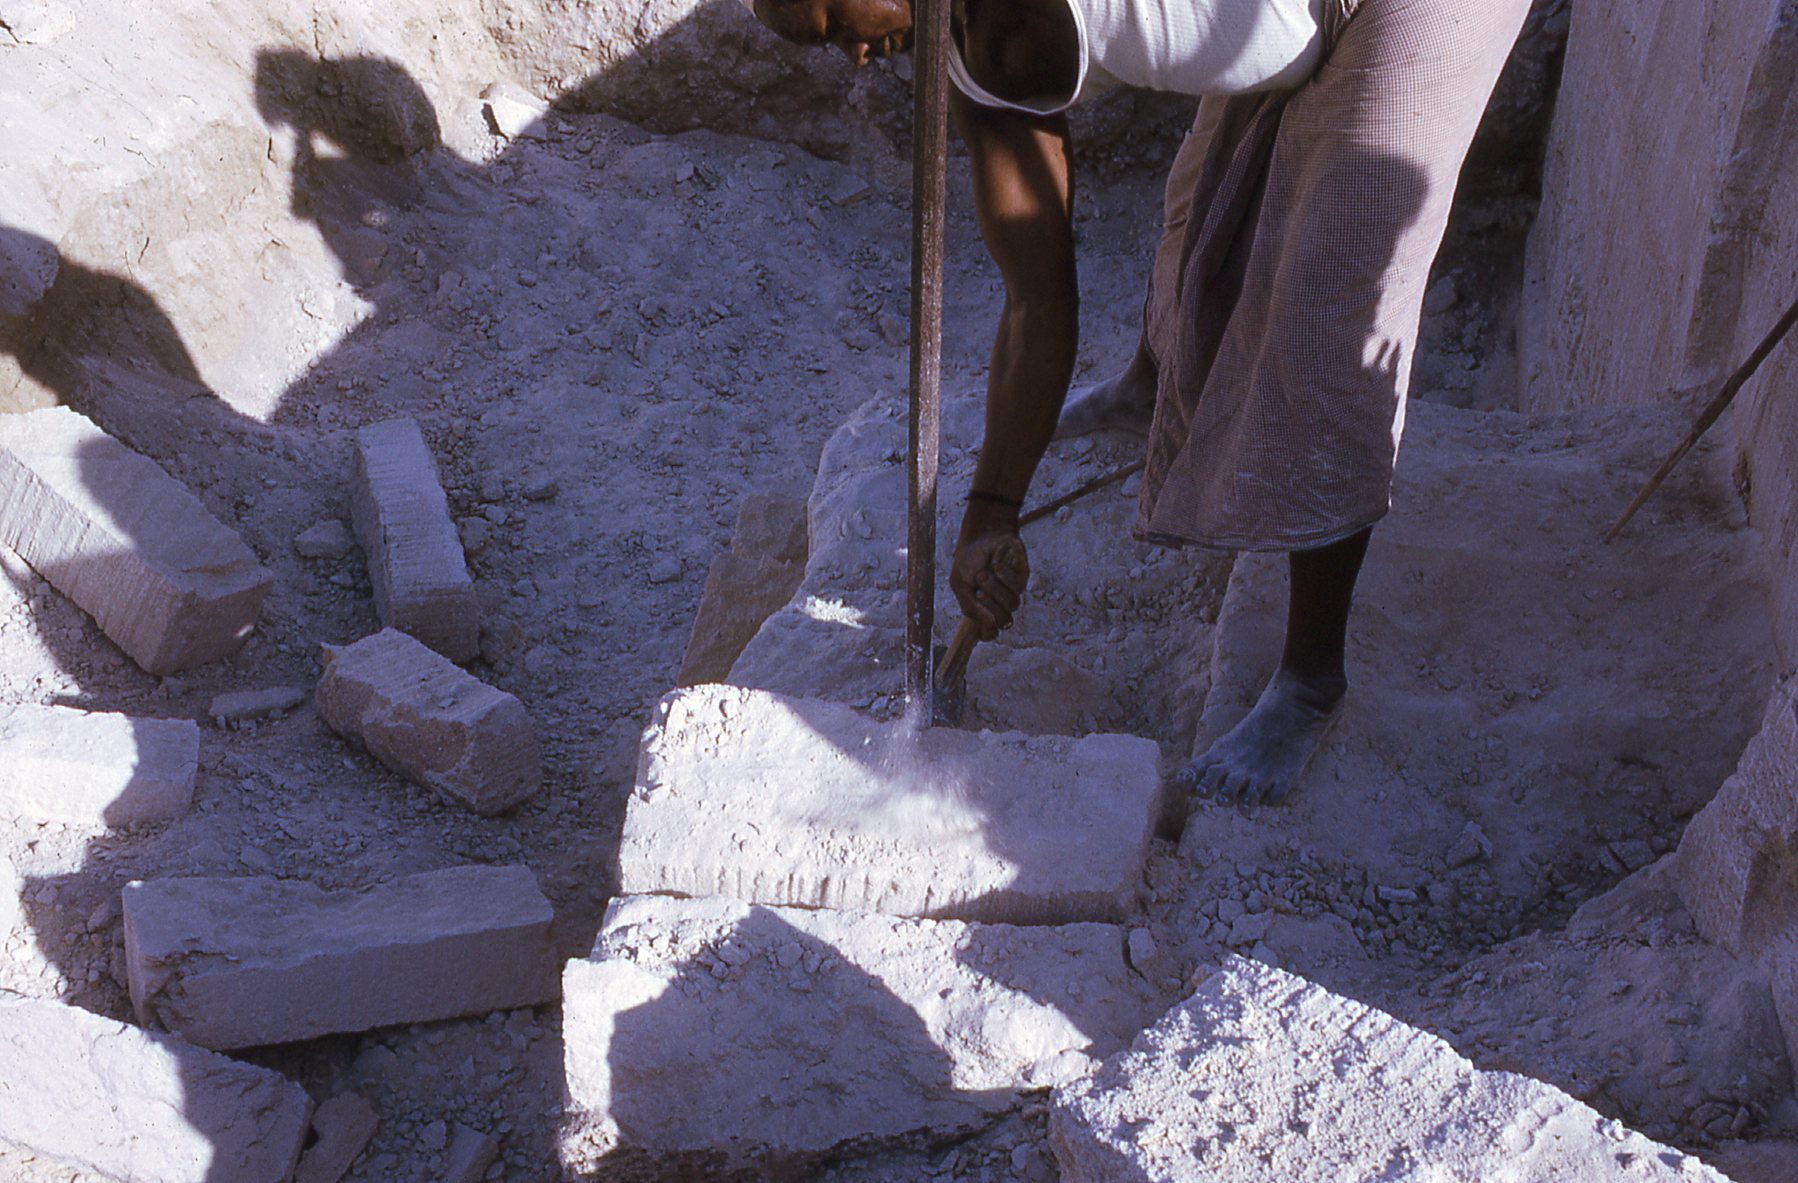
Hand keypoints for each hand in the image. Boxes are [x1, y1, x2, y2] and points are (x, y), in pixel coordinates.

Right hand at [951, 517, 1029, 641]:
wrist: (981, 534)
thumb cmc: (969, 560)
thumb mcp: (960, 584)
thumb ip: (970, 606)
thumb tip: (990, 623)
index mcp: (981, 609)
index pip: (989, 632)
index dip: (988, 633)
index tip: (982, 625)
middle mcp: (998, 604)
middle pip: (1003, 621)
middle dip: (991, 606)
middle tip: (979, 592)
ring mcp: (1011, 591)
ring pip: (1012, 604)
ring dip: (996, 589)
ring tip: (984, 574)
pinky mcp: (1022, 578)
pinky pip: (1018, 586)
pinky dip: (1004, 575)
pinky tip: (996, 564)